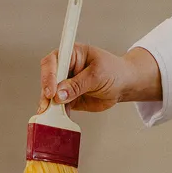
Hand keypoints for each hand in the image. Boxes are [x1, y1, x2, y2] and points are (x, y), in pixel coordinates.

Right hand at [38, 45, 161, 113]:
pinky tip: (57, 118)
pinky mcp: (68, 98)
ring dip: (50, 105)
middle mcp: (66, 68)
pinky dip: (57, 113)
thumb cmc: (115, 71)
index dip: (49, 76)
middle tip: (49, 105)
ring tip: (52, 114)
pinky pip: (58, 106)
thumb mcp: (98, 75)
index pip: (53, 61)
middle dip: (46, 93)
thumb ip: (78, 84)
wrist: (125, 85)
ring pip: (50, 95)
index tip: (51, 91)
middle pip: (48, 79)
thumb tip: (59, 94)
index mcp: (72, 54)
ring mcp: (65, 84)